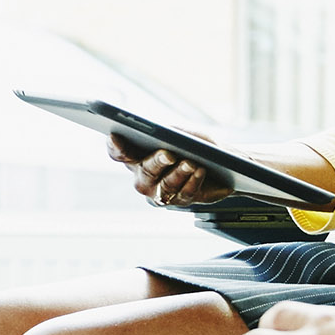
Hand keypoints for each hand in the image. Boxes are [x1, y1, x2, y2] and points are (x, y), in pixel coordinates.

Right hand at [111, 136, 230, 209]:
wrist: (219, 163)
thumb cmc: (195, 145)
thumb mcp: (184, 133)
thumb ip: (172, 133)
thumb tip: (167, 134)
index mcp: (137, 157)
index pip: (120, 154)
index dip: (115, 147)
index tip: (115, 136)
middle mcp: (144, 179)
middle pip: (145, 172)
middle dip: (157, 162)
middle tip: (169, 154)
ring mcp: (161, 193)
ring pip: (165, 186)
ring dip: (179, 173)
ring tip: (190, 163)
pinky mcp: (181, 201)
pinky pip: (185, 194)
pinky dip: (193, 182)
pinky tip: (200, 171)